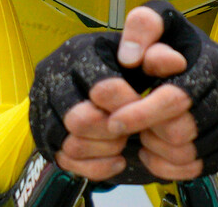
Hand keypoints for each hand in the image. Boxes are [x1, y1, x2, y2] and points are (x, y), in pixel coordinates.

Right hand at [28, 32, 154, 181]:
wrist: (93, 78)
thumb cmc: (124, 65)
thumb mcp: (143, 52)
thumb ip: (160, 54)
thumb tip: (176, 63)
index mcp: (81, 51)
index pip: (102, 87)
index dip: (129, 105)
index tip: (144, 109)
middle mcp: (54, 75)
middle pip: (79, 120)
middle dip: (112, 130)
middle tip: (129, 129)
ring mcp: (43, 104)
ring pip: (70, 143)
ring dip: (104, 149)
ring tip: (122, 142)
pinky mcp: (42, 131)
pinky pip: (65, 160)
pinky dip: (95, 166)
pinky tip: (116, 159)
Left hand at [111, 0, 217, 178]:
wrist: (201, 61)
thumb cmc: (172, 41)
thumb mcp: (159, 21)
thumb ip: (142, 28)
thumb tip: (130, 56)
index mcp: (212, 62)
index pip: (176, 98)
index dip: (141, 112)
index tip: (114, 121)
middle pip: (183, 132)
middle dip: (149, 131)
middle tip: (130, 122)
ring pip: (189, 154)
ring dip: (157, 149)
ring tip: (143, 132)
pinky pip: (198, 168)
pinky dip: (168, 165)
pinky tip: (152, 149)